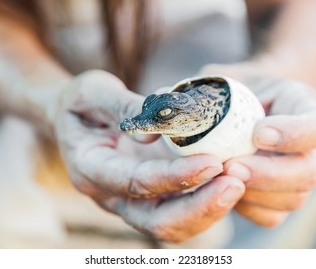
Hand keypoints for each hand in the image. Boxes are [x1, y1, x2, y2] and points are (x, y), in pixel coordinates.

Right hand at [53, 70, 244, 241]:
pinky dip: (206, 202)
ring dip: (209, 209)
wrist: (76, 120)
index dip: (175, 177)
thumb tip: (154, 131)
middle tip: (236, 182)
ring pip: (173, 224)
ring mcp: (131, 201)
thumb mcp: (91, 92)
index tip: (213, 161)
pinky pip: (181, 212)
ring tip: (239, 181)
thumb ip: (121, 106)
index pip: (136, 182)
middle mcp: (111, 196)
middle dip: (200, 207)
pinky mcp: (149, 197)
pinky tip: (229, 180)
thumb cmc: (82, 104)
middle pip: (158, 221)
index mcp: (91, 170)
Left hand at [200, 64, 315, 226]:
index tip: (258, 132)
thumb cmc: (228, 93)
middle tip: (230, 166)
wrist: (238, 112)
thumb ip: (192, 91)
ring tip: (220, 177)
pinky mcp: (278, 199)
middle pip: (308, 171)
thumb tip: (158, 107)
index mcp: (301, 109)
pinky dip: (247, 208)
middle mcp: (306, 148)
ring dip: (254, 193)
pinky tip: (222, 191)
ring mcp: (295, 177)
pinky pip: (270, 216)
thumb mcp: (215, 81)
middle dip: (269, 173)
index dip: (296, 133)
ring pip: (291, 198)